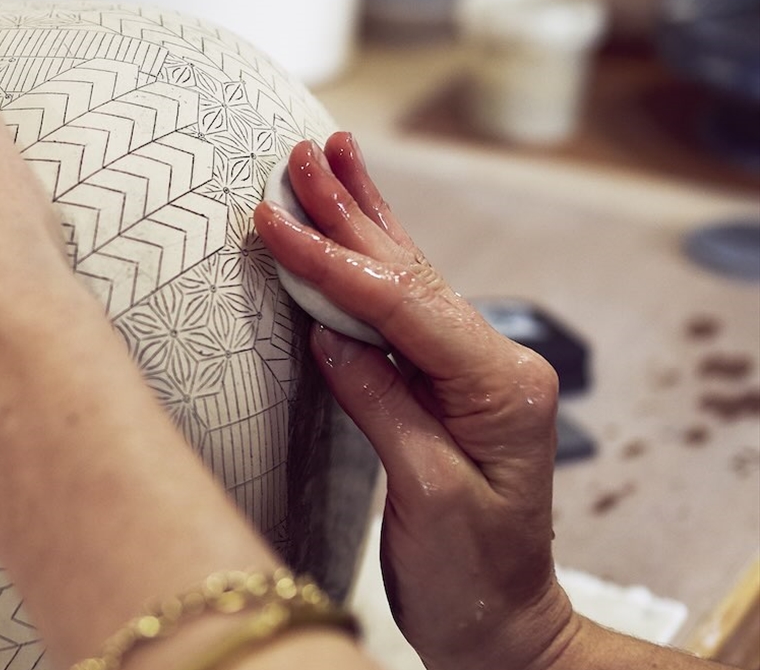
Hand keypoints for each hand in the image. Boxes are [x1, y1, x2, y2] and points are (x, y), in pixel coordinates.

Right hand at [254, 134, 571, 669]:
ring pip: (405, 282)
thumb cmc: (474, 579)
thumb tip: (331, 336)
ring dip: (363, 221)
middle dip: (351, 212)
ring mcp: (471, 373)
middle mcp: (493, 366)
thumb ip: (383, 404)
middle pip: (408, 274)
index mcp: (500, 386)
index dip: (332, 262)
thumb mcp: (428, 495)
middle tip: (304, 153)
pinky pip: (398, 315)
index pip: (401, 306)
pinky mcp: (443, 387)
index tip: (274, 221)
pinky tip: (353, 232)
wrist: (501, 626)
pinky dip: (366, 269)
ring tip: (333, 160)